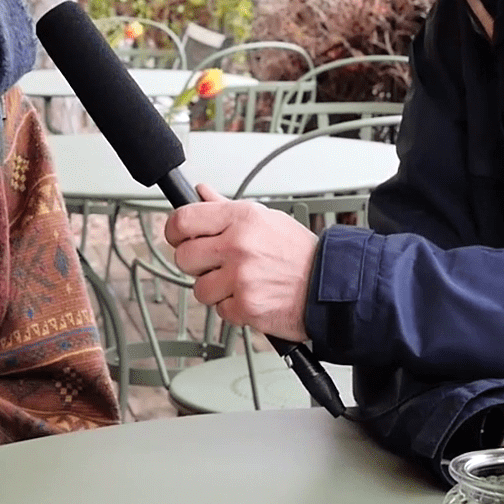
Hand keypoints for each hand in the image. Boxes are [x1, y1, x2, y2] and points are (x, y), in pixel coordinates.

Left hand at [163, 184, 316, 341]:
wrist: (328, 284)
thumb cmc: (298, 253)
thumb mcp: (265, 218)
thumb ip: (225, 208)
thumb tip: (200, 192)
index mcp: (241, 218)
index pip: (183, 220)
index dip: (174, 231)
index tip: (178, 238)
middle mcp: (238, 245)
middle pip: (183, 257)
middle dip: (196, 264)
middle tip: (215, 265)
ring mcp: (240, 278)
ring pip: (199, 288)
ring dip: (215, 290)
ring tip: (239, 283)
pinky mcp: (245, 306)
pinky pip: (219, 310)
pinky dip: (233, 308)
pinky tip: (252, 296)